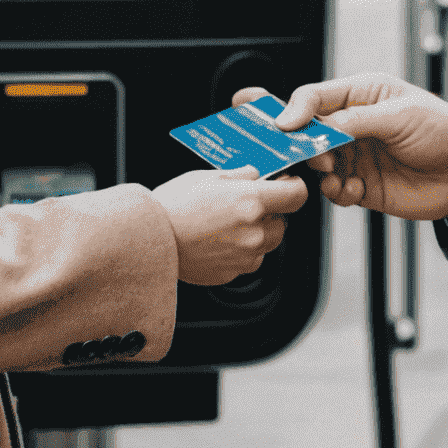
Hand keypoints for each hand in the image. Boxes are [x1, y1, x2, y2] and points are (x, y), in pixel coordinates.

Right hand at [151, 167, 309, 285]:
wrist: (149, 239)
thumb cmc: (174, 205)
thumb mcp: (208, 177)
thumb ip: (240, 176)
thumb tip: (257, 175)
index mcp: (251, 201)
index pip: (297, 196)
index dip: (293, 188)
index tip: (285, 185)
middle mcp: (254, 231)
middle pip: (282, 223)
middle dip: (270, 213)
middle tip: (244, 205)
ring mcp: (244, 256)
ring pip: (267, 244)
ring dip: (257, 234)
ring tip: (227, 225)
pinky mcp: (232, 273)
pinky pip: (249, 261)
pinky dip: (241, 252)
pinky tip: (218, 241)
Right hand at [233, 76, 447, 221]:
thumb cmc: (441, 130)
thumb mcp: (397, 116)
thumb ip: (352, 120)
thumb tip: (313, 124)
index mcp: (360, 95)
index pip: (314, 97)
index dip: (295, 111)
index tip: (286, 127)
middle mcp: (353, 125)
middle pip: (309, 134)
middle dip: (306, 148)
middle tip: (318, 159)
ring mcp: (356, 155)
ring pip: (318, 165)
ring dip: (322, 174)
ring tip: (339, 177)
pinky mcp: (362, 184)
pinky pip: (336, 190)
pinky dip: (339, 192)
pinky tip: (356, 190)